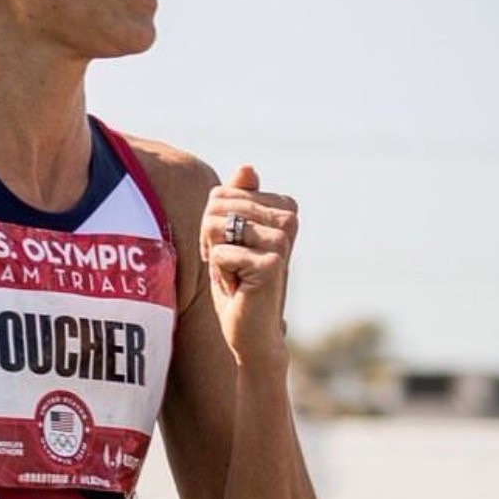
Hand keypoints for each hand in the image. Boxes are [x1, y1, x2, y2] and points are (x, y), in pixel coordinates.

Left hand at [200, 164, 297, 366]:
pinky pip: (220, 253)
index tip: (232, 248)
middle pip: (215, 206)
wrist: (251, 332)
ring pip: (214, 226)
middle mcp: (288, 219)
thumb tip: (247, 167)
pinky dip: (220, 275)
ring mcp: (282, 241)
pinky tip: (240, 288)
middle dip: (210, 238)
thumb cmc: (237, 282)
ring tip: (235, 274)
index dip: (212, 224)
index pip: (220, 193)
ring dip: (214, 255)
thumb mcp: (229, 236)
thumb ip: (235, 200)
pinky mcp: (272, 263)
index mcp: (282, 207)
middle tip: (230, 264)